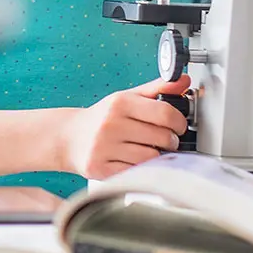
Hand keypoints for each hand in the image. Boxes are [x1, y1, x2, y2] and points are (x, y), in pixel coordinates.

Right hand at [59, 75, 190, 179]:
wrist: (68, 137)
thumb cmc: (102, 118)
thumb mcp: (126, 98)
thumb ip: (157, 89)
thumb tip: (183, 80)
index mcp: (120, 103)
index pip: (165, 113)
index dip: (179, 121)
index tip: (179, 125)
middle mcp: (111, 124)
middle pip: (162, 137)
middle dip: (170, 140)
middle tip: (165, 139)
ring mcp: (104, 148)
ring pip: (151, 157)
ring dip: (156, 156)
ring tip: (148, 149)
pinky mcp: (101, 169)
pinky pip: (136, 172)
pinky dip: (140, 168)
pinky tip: (134, 160)